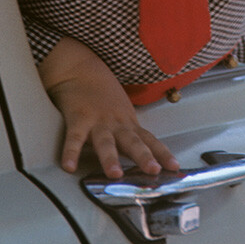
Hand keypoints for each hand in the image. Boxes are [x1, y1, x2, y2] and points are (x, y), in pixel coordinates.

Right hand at [39, 37, 179, 177]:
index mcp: (128, 123)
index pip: (149, 140)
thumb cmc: (103, 93)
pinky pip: (74, 138)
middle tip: (153, 171)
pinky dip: (71, 152)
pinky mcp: (78, 118)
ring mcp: (98, 121)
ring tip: (114, 174)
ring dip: (110, 158)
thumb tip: (143, 155)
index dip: (162, 154)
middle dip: (143, 156)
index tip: (175, 168)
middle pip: (132, 142)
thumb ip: (129, 133)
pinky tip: (69, 166)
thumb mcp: (121, 112)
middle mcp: (116, 123)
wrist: (81, 68)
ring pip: (106, 142)